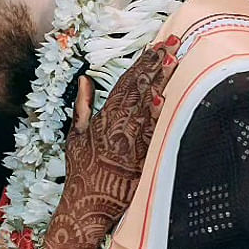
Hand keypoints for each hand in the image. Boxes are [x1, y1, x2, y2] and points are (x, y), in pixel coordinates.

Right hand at [48, 38, 178, 248]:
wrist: (86, 204)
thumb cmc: (80, 171)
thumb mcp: (75, 136)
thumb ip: (82, 105)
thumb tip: (85, 78)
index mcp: (102, 118)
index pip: (125, 84)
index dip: (141, 64)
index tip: (155, 47)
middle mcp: (115, 126)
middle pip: (139, 89)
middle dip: (156, 66)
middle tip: (173, 44)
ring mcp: (128, 141)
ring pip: (146, 106)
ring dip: (160, 83)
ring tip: (174, 61)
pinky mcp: (138, 158)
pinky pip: (148, 133)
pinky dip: (155, 116)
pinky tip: (164, 99)